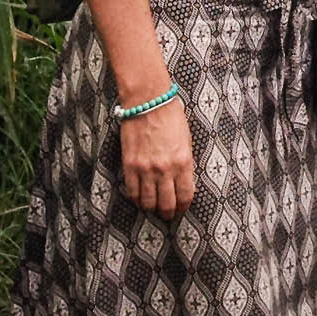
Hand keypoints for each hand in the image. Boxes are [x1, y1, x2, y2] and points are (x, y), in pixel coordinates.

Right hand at [120, 97, 194, 219]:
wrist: (148, 101)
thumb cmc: (170, 115)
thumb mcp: (186, 139)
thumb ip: (185, 161)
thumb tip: (184, 179)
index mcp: (183, 161)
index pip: (185, 195)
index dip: (184, 206)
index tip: (182, 208)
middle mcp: (165, 169)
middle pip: (167, 204)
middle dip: (168, 213)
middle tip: (168, 215)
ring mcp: (146, 168)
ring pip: (148, 202)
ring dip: (151, 208)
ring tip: (153, 208)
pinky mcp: (130, 165)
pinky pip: (132, 191)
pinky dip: (136, 198)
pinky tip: (140, 197)